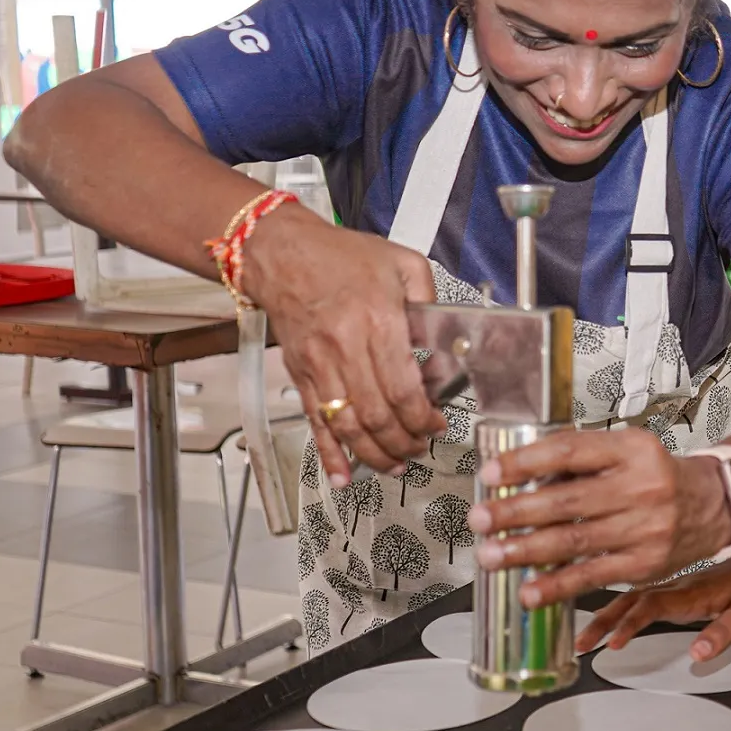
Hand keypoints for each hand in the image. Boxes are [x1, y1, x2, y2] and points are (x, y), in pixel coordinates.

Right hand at [244, 209, 442, 486]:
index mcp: (378, 321)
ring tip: (396, 465)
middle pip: (379, 415)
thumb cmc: (342, 257)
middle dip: (405, 442)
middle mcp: (346, 348)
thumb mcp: (402, 263)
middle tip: (420, 448)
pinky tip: (343, 476)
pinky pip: (316, 423)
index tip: (437, 425)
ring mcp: (320, 366)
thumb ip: (429, 301)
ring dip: (375, 455)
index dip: (424, 418)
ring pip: (349, 426)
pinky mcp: (301, 376)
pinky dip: (330, 453)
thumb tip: (447, 340)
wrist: (283, 254)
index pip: (404, 389)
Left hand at [468, 431, 730, 607]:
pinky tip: (529, 591)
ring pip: (574, 541)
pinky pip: (592, 576)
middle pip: (567, 501)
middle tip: (479, 519)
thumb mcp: (628, 449)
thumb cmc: (659, 476)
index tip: (491, 473)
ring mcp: (645, 529)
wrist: (715, 506)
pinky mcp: (644, 564)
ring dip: (525, 551)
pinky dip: (556, 586)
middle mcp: (641, 487)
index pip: (570, 451)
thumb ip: (581, 457)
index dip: (525, 462)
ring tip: (491, 555)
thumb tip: (519, 470)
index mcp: (632, 449)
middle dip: (515, 512)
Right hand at [578, 550, 730, 661]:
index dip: (631, 624)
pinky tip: (609, 609)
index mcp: (696, 591)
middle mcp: (681, 583)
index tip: (611, 643)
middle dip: (604, 620)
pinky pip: (644, 588)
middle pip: (634, 600)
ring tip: (585, 633)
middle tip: (580, 642)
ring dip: (608, 612)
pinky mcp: (682, 582)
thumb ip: (726, 632)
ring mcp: (680, 580)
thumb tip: (696, 655)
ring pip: (634, 593)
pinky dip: (621, 600)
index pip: (655, 606)